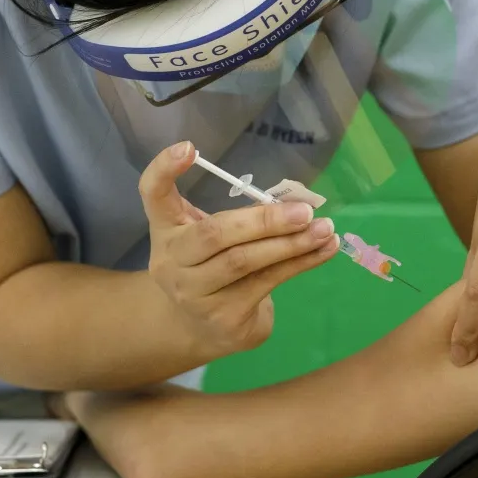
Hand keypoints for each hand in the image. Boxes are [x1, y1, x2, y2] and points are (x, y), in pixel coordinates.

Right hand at [140, 141, 339, 360]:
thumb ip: (239, 216)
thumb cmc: (210, 268)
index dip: (164, 170)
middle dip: (263, 220)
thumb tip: (296, 201)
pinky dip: (300, 263)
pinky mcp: (222, 317)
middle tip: (305, 211)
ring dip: (291, 244)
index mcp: (166, 229)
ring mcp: (194, 293)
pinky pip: (266, 282)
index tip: (189, 148)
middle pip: (215, 234)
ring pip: (245, 261)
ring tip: (325, 229)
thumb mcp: (211, 237)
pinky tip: (324, 250)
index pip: (153, 194)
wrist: (200, 329)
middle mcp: (171, 261)